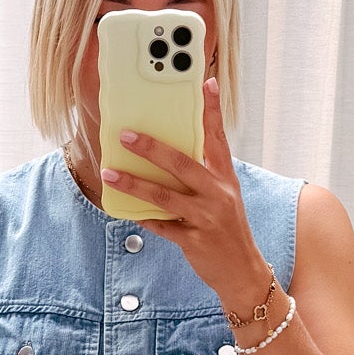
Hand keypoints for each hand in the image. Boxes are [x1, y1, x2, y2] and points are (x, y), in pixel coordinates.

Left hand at [98, 78, 272, 315]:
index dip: (212, 110)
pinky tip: (125, 210)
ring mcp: (206, 218)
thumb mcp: (224, 196)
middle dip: (152, 148)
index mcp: (225, 177)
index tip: (205, 83)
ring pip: (165, 196)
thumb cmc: (228, 229)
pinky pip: (163, 226)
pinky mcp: (195, 241)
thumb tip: (168, 152)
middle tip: (125, 134)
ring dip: (135, 184)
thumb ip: (203, 173)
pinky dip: (143, 217)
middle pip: (182, 163)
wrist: (243, 271)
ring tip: (110, 173)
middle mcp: (218, 193)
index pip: (218, 137)